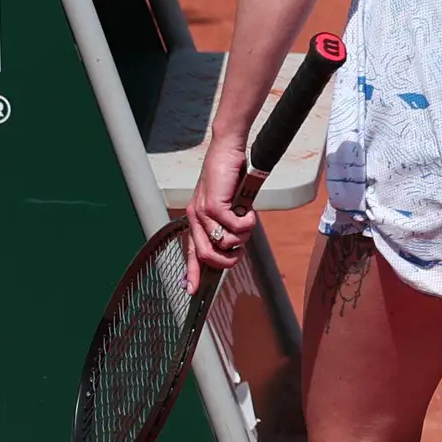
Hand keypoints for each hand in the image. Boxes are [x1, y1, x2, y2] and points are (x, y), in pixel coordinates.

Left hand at [183, 151, 255, 288]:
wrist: (227, 151)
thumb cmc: (229, 176)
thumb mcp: (226, 203)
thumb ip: (226, 222)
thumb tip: (234, 243)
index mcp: (196, 220)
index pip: (191, 252)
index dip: (192, 273)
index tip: (192, 290)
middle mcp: (195, 218)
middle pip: (207, 255)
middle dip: (227, 259)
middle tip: (240, 249)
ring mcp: (203, 212)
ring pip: (224, 243)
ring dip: (242, 237)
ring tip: (247, 222)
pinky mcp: (214, 205)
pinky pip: (234, 227)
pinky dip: (247, 224)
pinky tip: (250, 213)